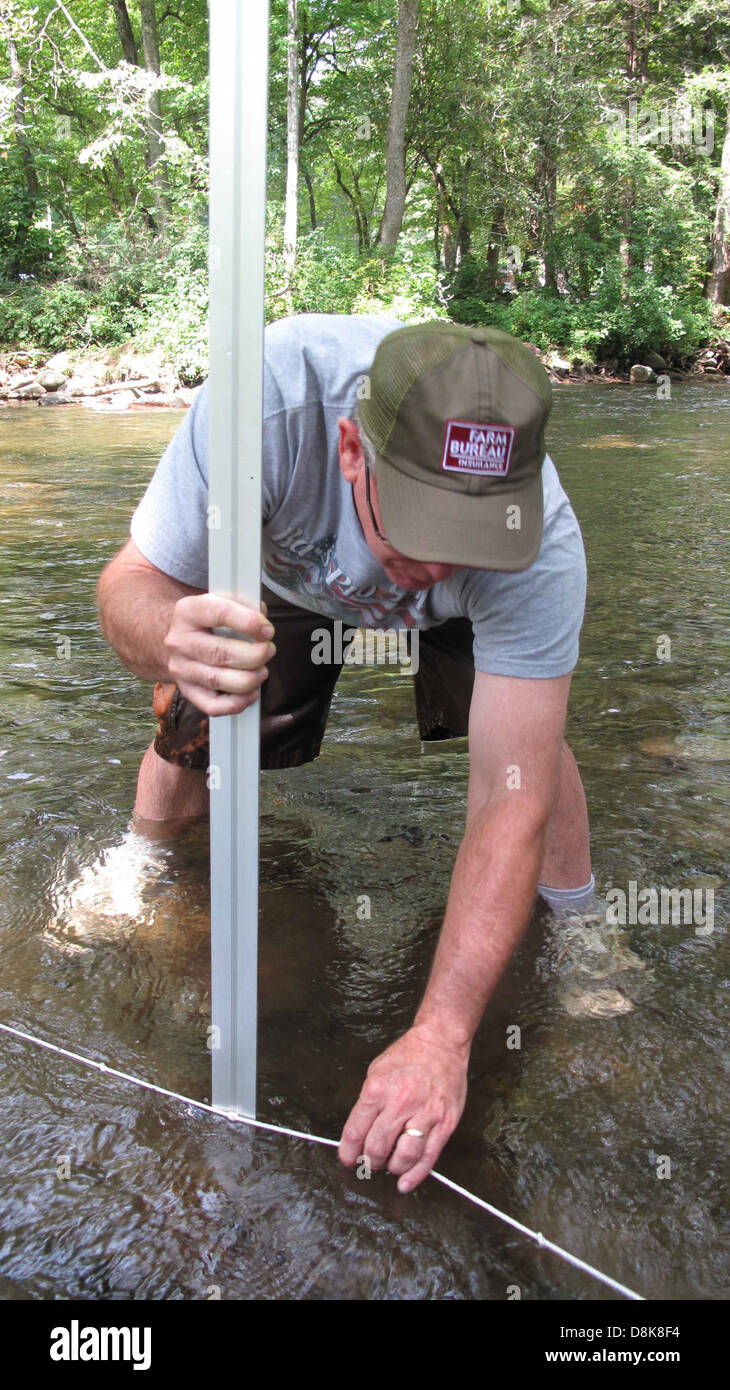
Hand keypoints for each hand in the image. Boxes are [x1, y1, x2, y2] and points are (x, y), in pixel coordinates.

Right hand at [164, 593, 275, 715]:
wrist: (179, 640)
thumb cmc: (208, 621)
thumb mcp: (222, 601)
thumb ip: (245, 605)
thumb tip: (263, 620)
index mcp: (188, 612)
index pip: (219, 613)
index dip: (249, 623)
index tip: (267, 631)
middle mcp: (180, 641)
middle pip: (220, 653)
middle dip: (254, 655)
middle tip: (268, 651)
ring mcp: (181, 669)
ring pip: (218, 680)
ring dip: (250, 679)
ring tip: (261, 671)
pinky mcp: (188, 691)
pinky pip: (213, 706)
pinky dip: (238, 703)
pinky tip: (251, 692)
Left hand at [338, 1025, 468, 1192]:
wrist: (441, 1043)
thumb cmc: (407, 1056)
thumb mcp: (376, 1072)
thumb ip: (367, 1103)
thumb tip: (357, 1134)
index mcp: (377, 1090)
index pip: (356, 1132)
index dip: (348, 1152)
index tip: (348, 1159)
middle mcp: (400, 1103)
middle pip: (377, 1148)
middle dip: (369, 1161)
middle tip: (370, 1162)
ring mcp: (425, 1114)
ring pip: (403, 1157)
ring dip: (392, 1167)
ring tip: (389, 1164)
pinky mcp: (445, 1123)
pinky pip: (428, 1157)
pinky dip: (415, 1175)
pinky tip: (405, 1183)